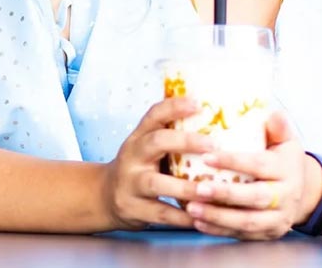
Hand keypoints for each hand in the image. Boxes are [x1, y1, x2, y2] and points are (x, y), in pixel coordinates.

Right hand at [101, 96, 214, 230]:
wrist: (105, 197)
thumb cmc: (140, 168)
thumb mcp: (147, 148)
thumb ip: (172, 138)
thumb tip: (217, 122)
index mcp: (139, 137)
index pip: (154, 115)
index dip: (174, 107)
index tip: (198, 103)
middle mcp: (132, 156)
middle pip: (155, 142)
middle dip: (185, 142)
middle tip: (213, 145)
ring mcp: (130, 183)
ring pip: (156, 183)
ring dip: (184, 187)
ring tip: (209, 190)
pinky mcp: (132, 208)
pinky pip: (159, 213)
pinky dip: (180, 217)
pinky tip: (200, 218)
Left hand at [184, 111, 321, 239]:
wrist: (304, 192)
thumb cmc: (284, 160)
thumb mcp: (287, 141)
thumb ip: (278, 127)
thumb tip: (273, 114)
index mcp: (287, 169)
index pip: (259, 165)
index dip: (234, 162)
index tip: (207, 157)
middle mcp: (286, 196)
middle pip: (255, 198)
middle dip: (225, 194)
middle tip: (197, 189)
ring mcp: (278, 219)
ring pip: (248, 222)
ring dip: (218, 217)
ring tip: (191, 209)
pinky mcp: (268, 234)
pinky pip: (243, 235)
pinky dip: (219, 230)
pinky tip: (198, 223)